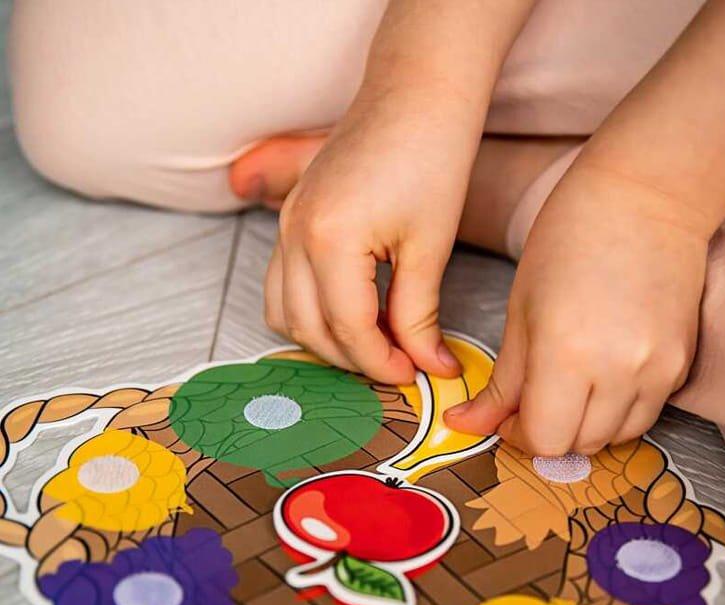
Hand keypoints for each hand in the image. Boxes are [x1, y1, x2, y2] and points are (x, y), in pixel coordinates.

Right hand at [265, 87, 477, 383]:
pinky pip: (281, 285)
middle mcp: (294, 235)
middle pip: (310, 330)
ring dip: (326, 340)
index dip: (382, 364)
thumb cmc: (431, 159)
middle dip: (354, 359)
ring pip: (284, 313)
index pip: (349, 331)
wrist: (415, 96)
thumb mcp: (430, 248)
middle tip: (398, 365)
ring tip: (375, 343)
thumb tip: (430, 367)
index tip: (415, 376)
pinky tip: (352, 313)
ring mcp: (285, 225)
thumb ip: (420, 316)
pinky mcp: (291, 219)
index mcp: (329, 241)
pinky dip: (310, 311)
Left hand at [446, 166, 708, 454]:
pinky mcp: (681, 364)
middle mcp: (617, 371)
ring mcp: (657, 370)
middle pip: (579, 445)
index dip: (519, 435)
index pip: (544, 440)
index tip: (510, 416)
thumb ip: (500, 382)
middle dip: (550, 433)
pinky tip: (605, 375)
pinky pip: (644, 414)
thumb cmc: (568, 240)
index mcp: (565, 354)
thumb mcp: (519, 312)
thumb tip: (468, 424)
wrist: (646, 196)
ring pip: (615, 438)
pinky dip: (618, 411)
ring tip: (571, 388)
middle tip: (535, 401)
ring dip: (586, 427)